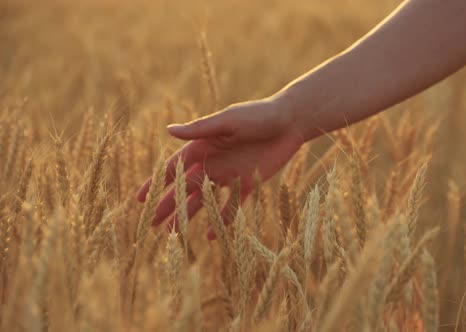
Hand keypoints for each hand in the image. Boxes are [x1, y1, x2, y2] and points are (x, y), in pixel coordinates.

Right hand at [135, 97, 302, 239]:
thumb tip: (169, 130)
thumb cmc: (258, 115)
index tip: (139, 200)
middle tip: (151, 225)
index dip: (156, 183)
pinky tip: (210, 235)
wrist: (290, 122)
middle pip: (185, 188)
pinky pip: (232, 206)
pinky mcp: (249, 183)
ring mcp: (230, 174)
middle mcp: (213, 162)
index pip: (173, 168)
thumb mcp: (228, 121)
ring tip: (173, 234)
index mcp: (203, 146)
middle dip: (168, 205)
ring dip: (189, 215)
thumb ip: (200, 129)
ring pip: (204, 200)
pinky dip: (221, 219)